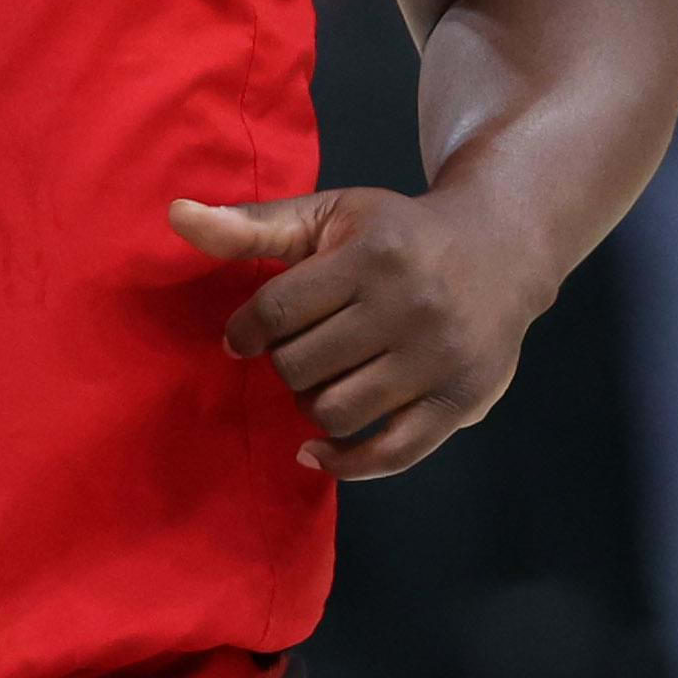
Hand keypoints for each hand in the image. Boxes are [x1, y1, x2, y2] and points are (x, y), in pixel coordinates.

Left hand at [169, 186, 552, 479]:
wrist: (501, 248)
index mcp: (372, 257)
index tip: (243, 337)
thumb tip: (175, 215)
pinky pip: (391, 454)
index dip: (245, 331)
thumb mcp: (330, 214)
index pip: (278, 310)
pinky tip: (316, 452)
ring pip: (337, 411)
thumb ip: (252, 224)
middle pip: (301, 366)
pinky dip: (345, 463)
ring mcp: (437, 359)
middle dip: (283, 364)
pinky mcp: (460, 401)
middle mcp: (408, 307)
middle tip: (296, 352)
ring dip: (310, 406)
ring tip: (319, 383)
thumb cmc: (398, 234)